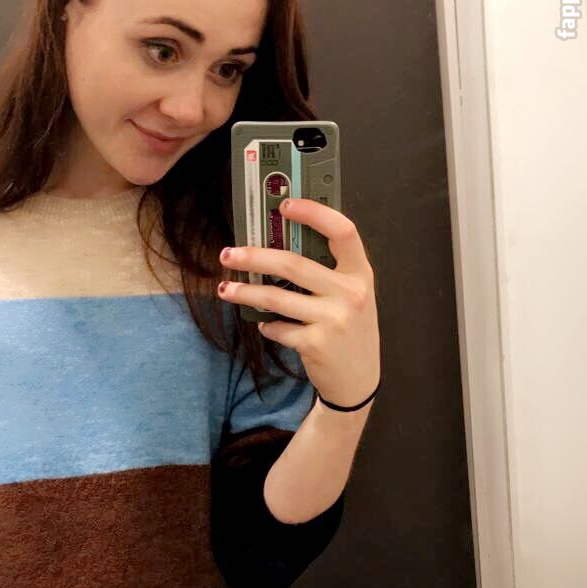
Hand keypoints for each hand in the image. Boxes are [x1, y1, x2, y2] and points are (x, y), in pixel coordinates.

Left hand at [217, 197, 380, 408]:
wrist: (358, 382)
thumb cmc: (350, 331)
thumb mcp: (352, 296)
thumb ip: (329, 272)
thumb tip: (281, 242)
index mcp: (360, 273)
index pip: (342, 231)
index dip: (313, 213)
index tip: (284, 205)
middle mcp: (350, 293)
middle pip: (293, 264)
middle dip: (254, 257)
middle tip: (229, 254)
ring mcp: (334, 319)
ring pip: (276, 297)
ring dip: (245, 293)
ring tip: (226, 289)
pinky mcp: (316, 344)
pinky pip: (278, 328)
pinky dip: (266, 326)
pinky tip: (265, 325)